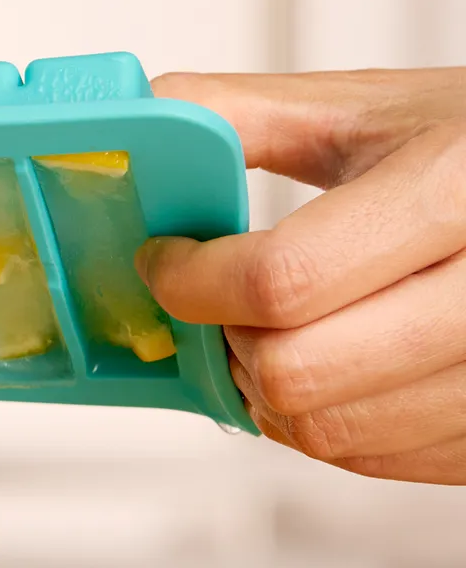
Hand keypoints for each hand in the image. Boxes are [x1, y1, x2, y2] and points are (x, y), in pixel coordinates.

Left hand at [138, 70, 465, 482]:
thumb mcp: (366, 108)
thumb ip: (240, 115)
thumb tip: (133, 124)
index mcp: (454, 190)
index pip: (283, 279)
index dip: (193, 281)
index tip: (165, 261)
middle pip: (299, 373)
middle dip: (227, 343)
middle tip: (215, 306)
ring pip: (330, 432)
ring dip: (265, 391)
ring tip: (264, 334)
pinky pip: (376, 460)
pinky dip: (323, 426)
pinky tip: (324, 366)